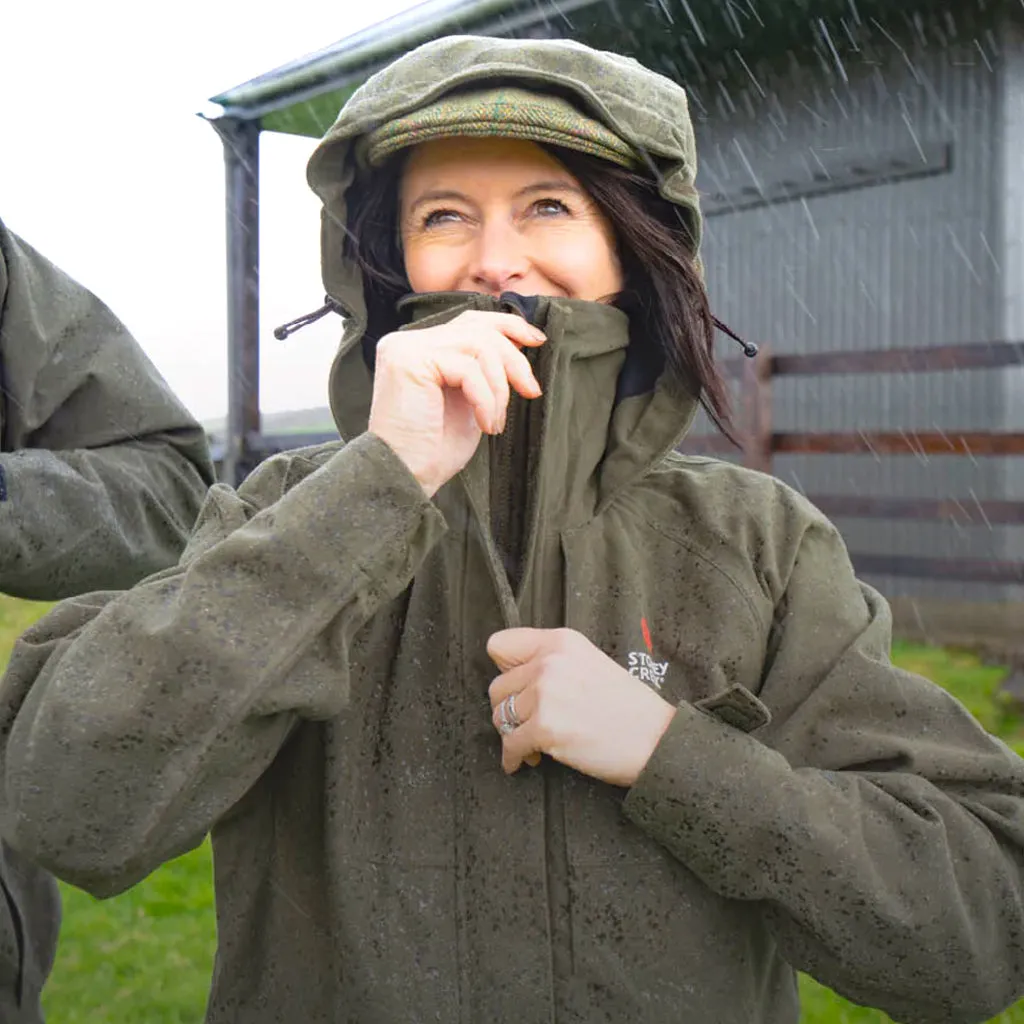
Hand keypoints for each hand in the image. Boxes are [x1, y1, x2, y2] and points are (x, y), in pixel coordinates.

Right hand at [367, 310, 544, 496]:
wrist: (407, 478)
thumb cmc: (435, 449)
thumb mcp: (468, 399)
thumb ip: (482, 369)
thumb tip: (519, 344)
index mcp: (420, 348)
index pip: (469, 322)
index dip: (507, 326)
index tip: (537, 341)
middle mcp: (408, 341)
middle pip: (478, 330)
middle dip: (514, 359)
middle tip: (531, 391)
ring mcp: (406, 349)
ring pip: (478, 346)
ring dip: (499, 386)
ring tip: (496, 420)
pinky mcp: (410, 362)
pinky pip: (469, 370)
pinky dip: (486, 399)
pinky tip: (485, 425)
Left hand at [487, 628, 677, 787]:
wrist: (657, 739)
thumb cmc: (629, 708)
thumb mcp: (590, 663)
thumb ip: (553, 663)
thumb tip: (517, 679)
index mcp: (560, 642)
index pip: (500, 645)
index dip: (504, 670)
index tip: (515, 687)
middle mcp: (549, 662)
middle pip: (497, 687)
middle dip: (509, 709)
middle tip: (526, 723)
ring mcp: (545, 694)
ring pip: (500, 717)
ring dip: (512, 734)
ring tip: (531, 743)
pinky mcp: (545, 727)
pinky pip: (510, 745)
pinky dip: (513, 758)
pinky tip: (525, 761)